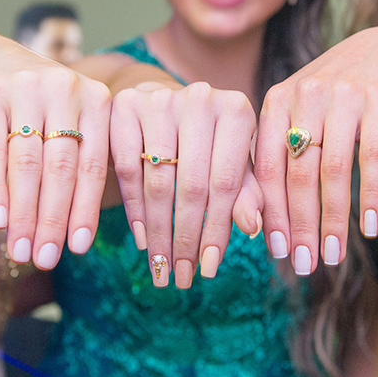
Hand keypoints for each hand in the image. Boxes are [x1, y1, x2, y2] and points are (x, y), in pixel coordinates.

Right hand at [0, 28, 110, 269]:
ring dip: (23, 213)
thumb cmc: (41, 107)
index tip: (76, 250)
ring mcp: (28, 87)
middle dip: (52, 220)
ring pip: (27, 162)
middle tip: (44, 260)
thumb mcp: (71, 121)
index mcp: (98, 100)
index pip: (93, 166)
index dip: (85, 210)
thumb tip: (78, 239)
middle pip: (60, 168)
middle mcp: (66, 89)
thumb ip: (81, 164)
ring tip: (19, 251)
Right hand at [109, 81, 260, 288]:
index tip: (209, 269)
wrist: (165, 104)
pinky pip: (127, 169)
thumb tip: (252, 229)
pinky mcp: (125, 106)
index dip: (217, 230)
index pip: (226, 182)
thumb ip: (247, 193)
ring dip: (159, 232)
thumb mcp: (235, 164)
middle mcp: (200, 99)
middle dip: (186, 239)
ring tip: (161, 267)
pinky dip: (135, 209)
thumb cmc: (210, 143)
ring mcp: (160, 100)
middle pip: (191, 185)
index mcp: (236, 111)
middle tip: (181, 277)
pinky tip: (143, 239)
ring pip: (157, 181)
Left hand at [255, 25, 377, 275]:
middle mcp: (304, 97)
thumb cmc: (332, 95)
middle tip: (306, 264)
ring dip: (334, 220)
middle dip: (302, 226)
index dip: (271, 213)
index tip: (278, 251)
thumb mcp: (297, 110)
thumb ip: (278, 151)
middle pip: (298, 175)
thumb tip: (259, 220)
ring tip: (335, 254)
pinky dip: (369, 196)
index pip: (267, 168)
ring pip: (333, 171)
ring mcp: (342, 97)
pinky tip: (370, 228)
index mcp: (275, 102)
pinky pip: (372, 157)